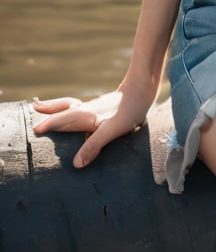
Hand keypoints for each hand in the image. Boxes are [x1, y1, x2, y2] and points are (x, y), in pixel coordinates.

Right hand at [31, 78, 155, 168]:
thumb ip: (94, 145)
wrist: (144, 88)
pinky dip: (73, 110)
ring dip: (59, 108)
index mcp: (85, 114)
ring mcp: (96, 107)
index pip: (62, 119)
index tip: (35, 130)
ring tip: (49, 109)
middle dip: (50, 109)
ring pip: (72, 106)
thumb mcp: (112, 130)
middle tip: (34, 107)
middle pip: (64, 107)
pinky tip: (79, 115)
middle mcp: (87, 109)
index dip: (49, 125)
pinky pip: (82, 108)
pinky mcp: (104, 107)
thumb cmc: (130, 109)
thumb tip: (75, 164)